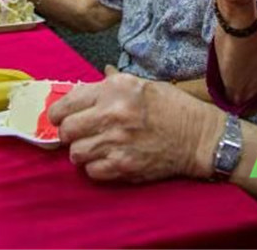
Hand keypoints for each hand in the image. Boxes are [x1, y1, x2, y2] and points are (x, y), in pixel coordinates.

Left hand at [48, 67, 223, 181]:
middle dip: (68, 133)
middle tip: (78, 133)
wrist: (199, 136)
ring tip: (94, 147)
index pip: (67, 103)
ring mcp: (117, 142)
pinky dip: (96, 167)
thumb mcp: (141, 84)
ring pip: (75, 154)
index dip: (57, 113)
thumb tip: (89, 84)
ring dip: (81, 152)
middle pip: (66, 130)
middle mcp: (112, 114)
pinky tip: (107, 159)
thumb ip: (110, 84)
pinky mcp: (124, 166)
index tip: (58, 118)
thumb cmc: (172, 107)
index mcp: (114, 90)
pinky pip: (92, 172)